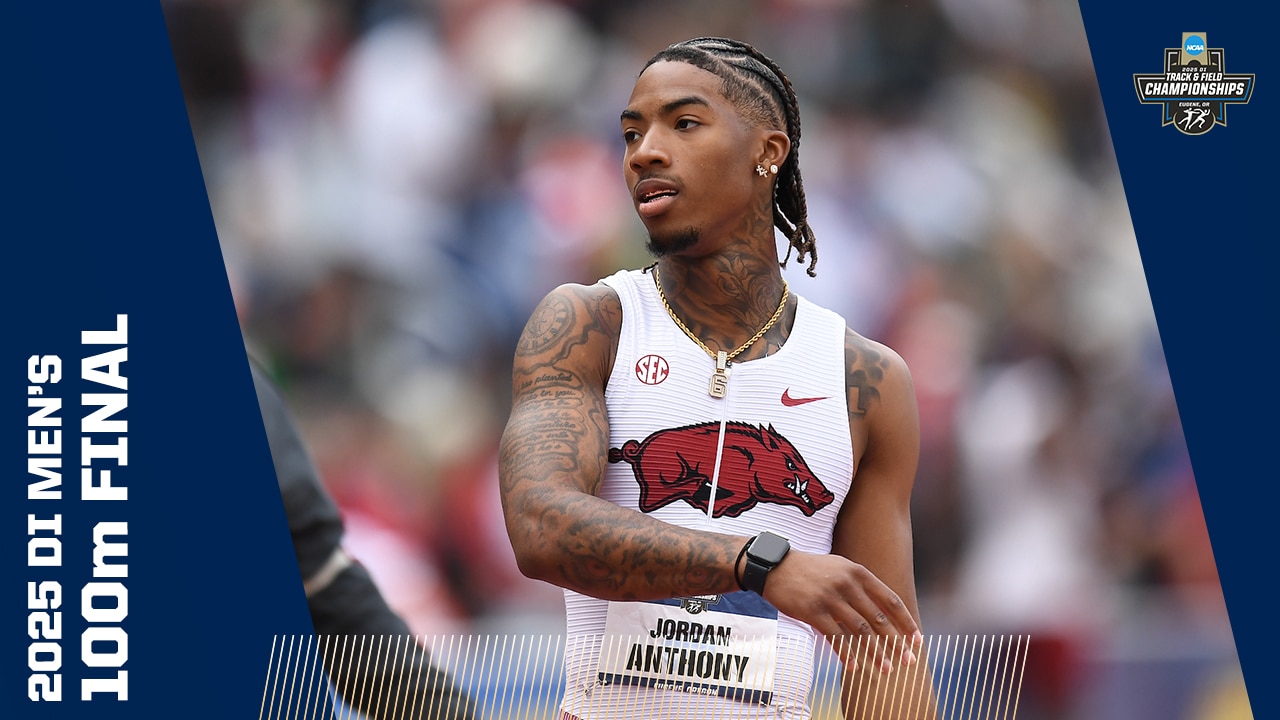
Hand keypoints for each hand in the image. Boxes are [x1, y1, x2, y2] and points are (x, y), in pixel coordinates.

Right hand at [760, 551, 921, 673]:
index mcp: (858, 573)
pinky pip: (835, 637)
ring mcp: (830, 597)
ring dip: (876, 653)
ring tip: (886, 669)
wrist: (775, 567)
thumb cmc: (811, 571)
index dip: (905, 621)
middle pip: (879, 618)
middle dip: (897, 642)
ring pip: (860, 631)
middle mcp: (847, 584)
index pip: (890, 599)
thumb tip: (884, 610)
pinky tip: (854, 667)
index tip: (916, 639)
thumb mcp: (840, 568)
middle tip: (908, 660)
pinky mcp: (813, 611)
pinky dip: (846, 654)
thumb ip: (861, 585)